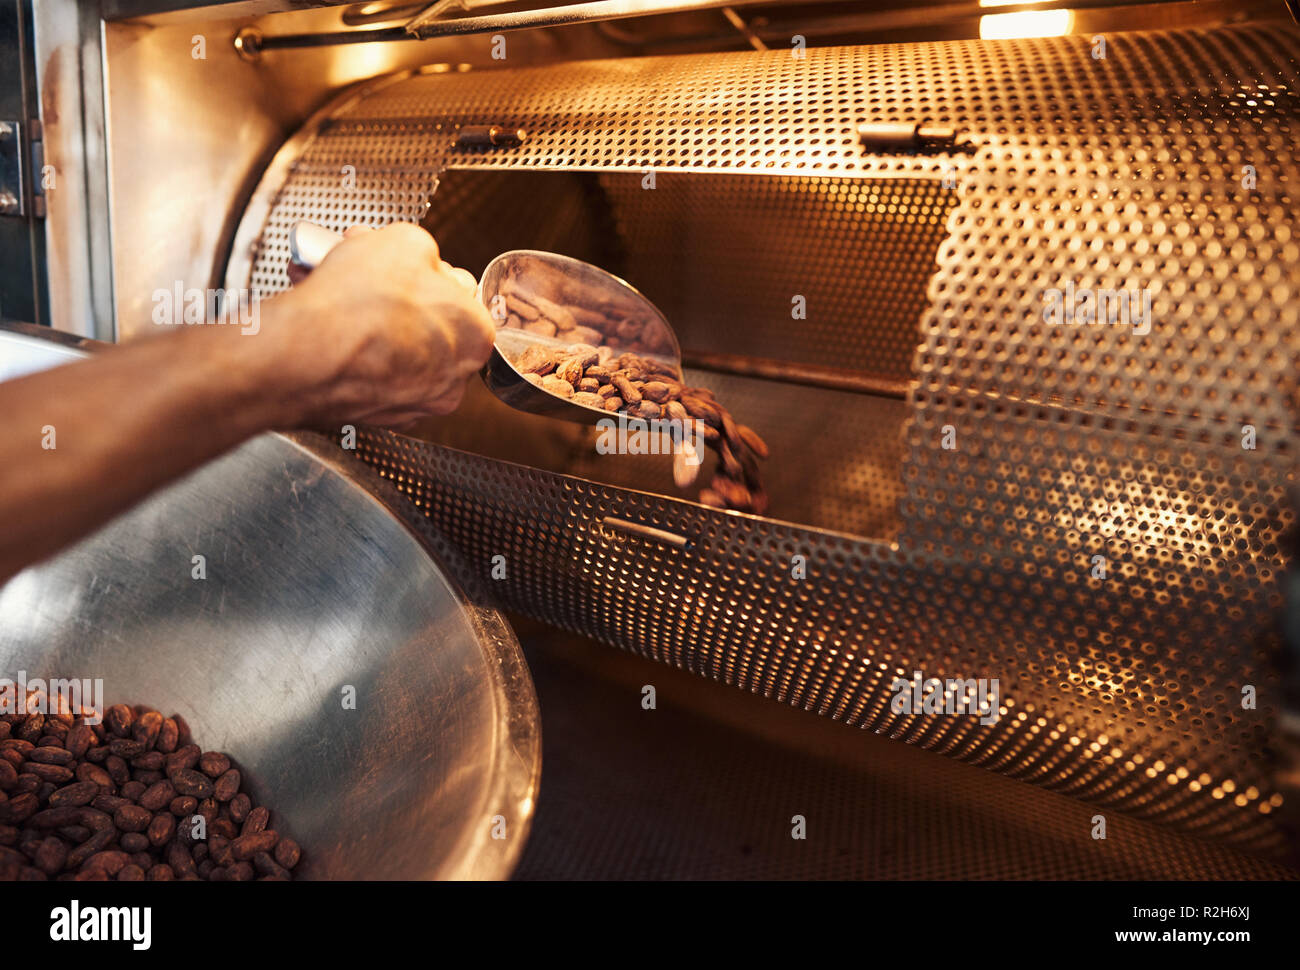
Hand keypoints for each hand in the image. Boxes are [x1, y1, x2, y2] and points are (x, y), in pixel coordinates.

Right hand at [263, 223, 493, 428]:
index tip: (401, 265)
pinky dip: (355, 353)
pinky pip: (371, 375)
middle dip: (395, 296)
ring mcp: (416, 402)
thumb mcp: (405, 241)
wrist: (302, 358)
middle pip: (426, 322)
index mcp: (475, 335)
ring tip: (338, 295)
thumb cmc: (357, 306)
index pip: (459, 294)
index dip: (424, 271)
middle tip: (366, 276)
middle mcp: (453, 377)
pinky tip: (332, 328)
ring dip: (370, 320)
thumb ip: (424, 250)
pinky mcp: (379, 416)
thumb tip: (417, 256)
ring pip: (396, 349)